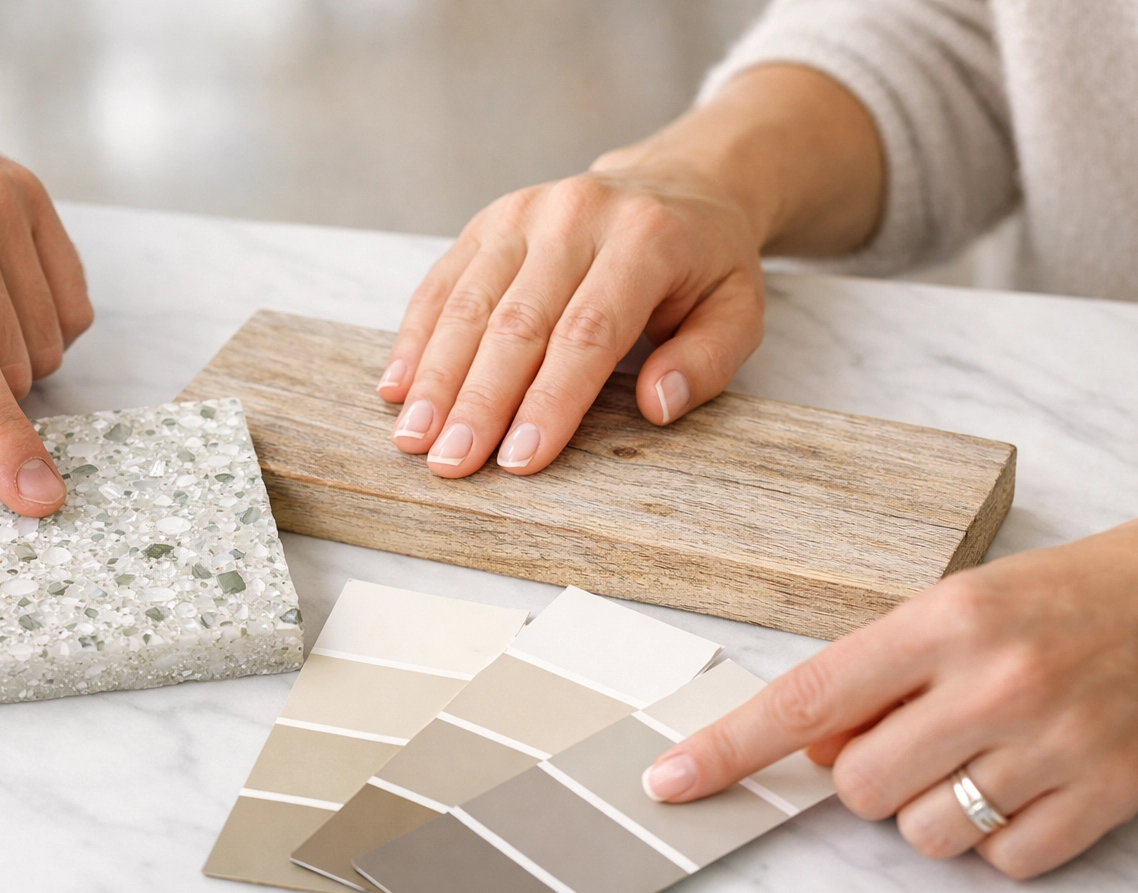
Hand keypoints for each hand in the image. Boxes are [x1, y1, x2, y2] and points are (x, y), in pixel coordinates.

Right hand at [376, 152, 765, 477]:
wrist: (679, 182)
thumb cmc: (704, 265)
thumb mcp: (740, 311)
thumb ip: (706, 361)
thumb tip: (656, 406)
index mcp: (645, 240)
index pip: (588, 332)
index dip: (550, 400)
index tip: (519, 459)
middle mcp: (575, 217)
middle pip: (517, 322)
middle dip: (479, 400)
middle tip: (450, 463)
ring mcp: (523, 214)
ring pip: (469, 303)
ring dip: (436, 377)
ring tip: (413, 438)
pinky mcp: (488, 222)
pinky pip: (442, 283)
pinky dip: (416, 339)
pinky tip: (397, 389)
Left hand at [642, 513, 1137, 878]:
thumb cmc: (1051, 600)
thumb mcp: (950, 607)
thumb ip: (873, 676)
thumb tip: (804, 748)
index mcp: (943, 621)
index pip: (806, 698)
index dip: (730, 747)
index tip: (672, 781)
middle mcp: (995, 682)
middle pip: (856, 786)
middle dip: (866, 774)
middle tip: (914, 734)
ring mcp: (1054, 743)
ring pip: (924, 834)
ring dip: (930, 809)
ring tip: (975, 755)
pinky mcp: (1107, 794)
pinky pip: (1003, 860)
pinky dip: (998, 836)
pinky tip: (1023, 780)